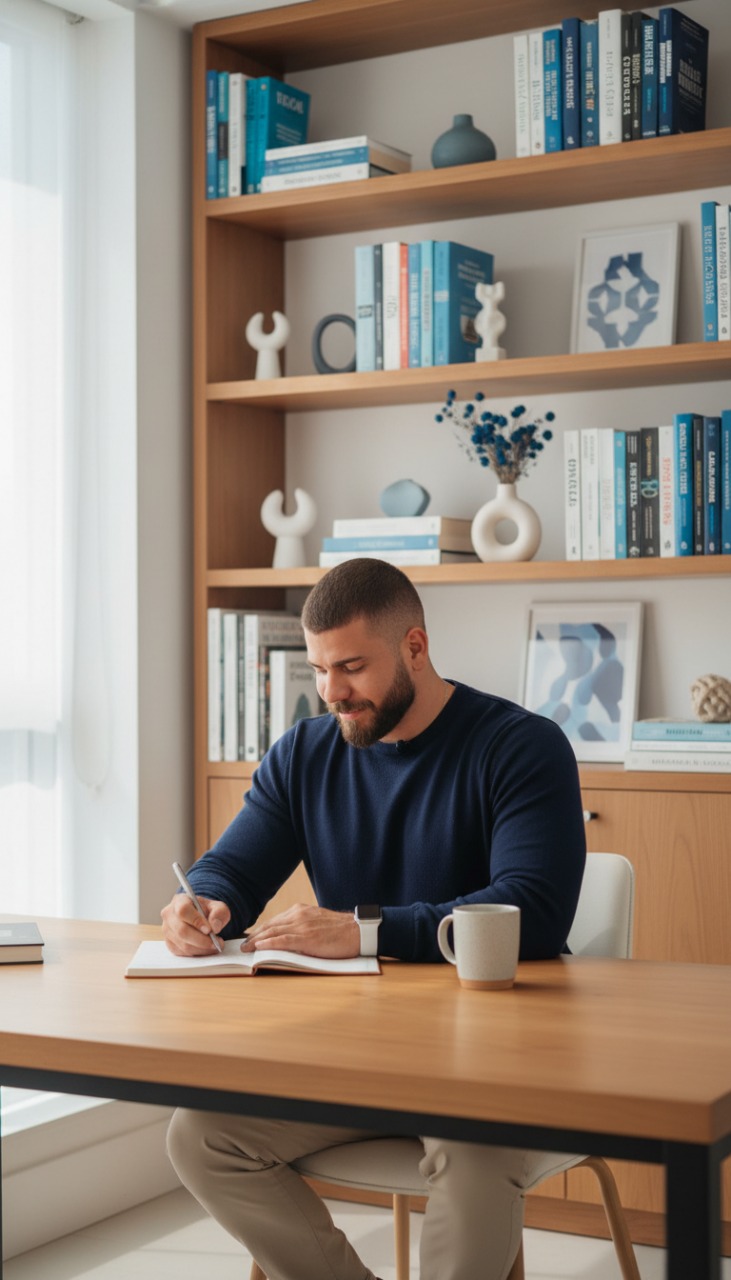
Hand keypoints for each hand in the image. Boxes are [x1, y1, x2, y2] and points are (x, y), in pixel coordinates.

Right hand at [161, 893, 230, 955]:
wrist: (200, 916)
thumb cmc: (207, 910)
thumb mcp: (218, 906)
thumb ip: (219, 913)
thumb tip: (215, 927)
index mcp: (179, 901)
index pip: (183, 910)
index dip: (196, 921)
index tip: (209, 930)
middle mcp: (169, 915)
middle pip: (182, 930)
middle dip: (201, 940)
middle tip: (216, 943)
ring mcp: (167, 930)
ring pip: (183, 944)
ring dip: (201, 949)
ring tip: (215, 946)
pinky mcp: (169, 943)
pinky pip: (183, 952)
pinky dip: (197, 953)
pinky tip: (206, 949)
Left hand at [241, 904, 359, 958]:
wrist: (357, 931)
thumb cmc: (340, 930)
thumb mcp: (317, 922)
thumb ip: (302, 926)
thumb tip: (287, 937)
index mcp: (300, 911)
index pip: (274, 921)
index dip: (260, 930)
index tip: (251, 938)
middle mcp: (298, 915)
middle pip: (270, 926)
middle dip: (254, 936)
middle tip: (243, 945)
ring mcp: (302, 926)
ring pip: (273, 932)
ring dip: (256, 941)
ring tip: (246, 949)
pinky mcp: (307, 938)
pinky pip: (283, 940)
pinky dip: (269, 943)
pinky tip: (259, 947)